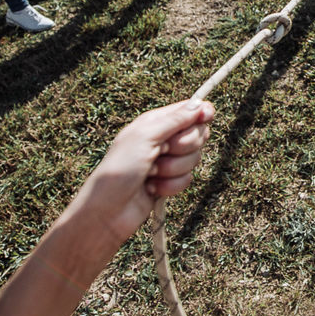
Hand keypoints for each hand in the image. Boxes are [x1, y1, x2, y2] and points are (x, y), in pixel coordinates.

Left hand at [65, 100, 214, 252]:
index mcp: (155, 123)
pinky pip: (187, 180)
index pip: (188, 110)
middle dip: (184, 146)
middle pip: (197, 134)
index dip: (200, 113)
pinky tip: (152, 188)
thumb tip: (199, 104)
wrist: (108, 211)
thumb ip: (174, 120)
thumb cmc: (119, 169)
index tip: (207, 117)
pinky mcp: (169, 182)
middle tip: (163, 151)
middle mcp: (162, 140)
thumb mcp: (144, 137)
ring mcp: (166, 162)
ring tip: (151, 173)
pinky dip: (171, 186)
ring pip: (194, 159)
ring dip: (173, 169)